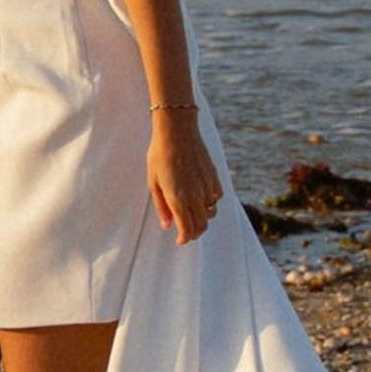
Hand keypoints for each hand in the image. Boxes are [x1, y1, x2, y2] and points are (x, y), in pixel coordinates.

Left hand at [149, 108, 221, 244]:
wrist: (177, 131)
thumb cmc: (160, 155)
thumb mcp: (154, 182)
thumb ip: (162, 206)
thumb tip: (167, 225)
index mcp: (178, 199)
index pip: (187, 229)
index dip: (184, 239)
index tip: (180, 240)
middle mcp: (196, 196)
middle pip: (202, 225)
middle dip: (194, 233)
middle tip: (186, 232)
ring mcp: (207, 186)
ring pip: (211, 212)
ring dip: (203, 219)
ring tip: (193, 215)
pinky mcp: (214, 177)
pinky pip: (216, 197)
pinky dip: (211, 203)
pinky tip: (202, 198)